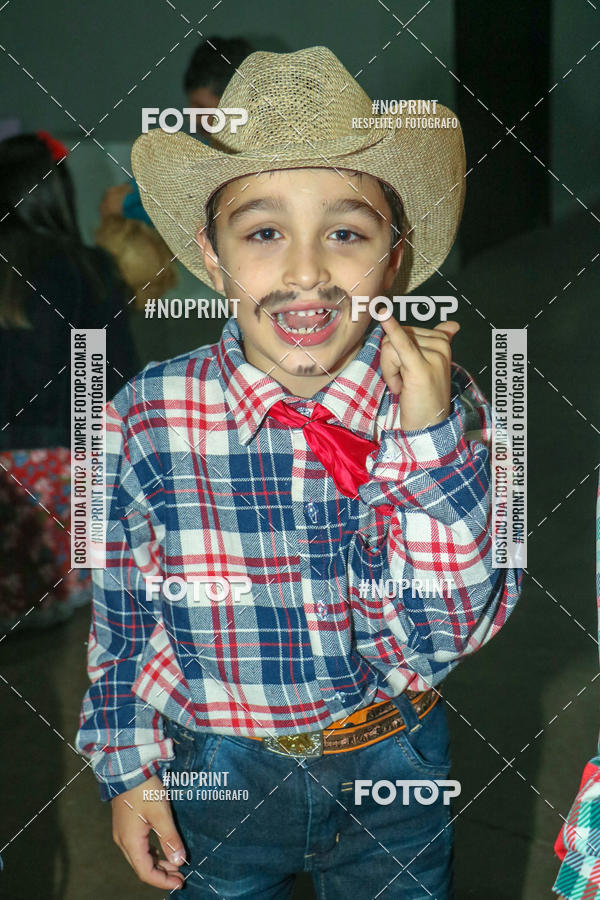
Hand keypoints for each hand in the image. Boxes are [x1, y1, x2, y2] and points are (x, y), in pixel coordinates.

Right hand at [111, 774, 184, 889]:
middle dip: (162, 874)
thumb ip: (170, 838)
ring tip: (176, 865)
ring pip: (140, 857)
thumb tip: (179, 861)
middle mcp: (123, 841)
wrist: (128, 769)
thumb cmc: (144, 790)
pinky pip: (139, 847)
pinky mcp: (125, 826)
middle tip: (181, 876)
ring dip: (158, 863)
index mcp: (131, 842)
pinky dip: (152, 853)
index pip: (146, 872)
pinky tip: (164, 851)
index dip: (163, 881)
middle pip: (142, 867)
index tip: (180, 882)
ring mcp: (123, 833)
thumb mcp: (161, 814)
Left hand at [380, 317, 459, 430]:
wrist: (429, 426)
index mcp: (442, 342)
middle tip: (403, 383)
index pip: (404, 332)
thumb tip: (453, 324)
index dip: (397, 355)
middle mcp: (440, 346)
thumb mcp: (431, 366)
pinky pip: (401, 344)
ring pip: (389, 347)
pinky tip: (382, 314)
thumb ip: (440, 341)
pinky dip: (391, 328)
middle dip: (391, 362)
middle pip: (394, 338)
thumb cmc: (425, 397)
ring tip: (403, 387)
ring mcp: (432, 355)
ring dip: (389, 371)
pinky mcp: (419, 367)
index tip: (408, 373)